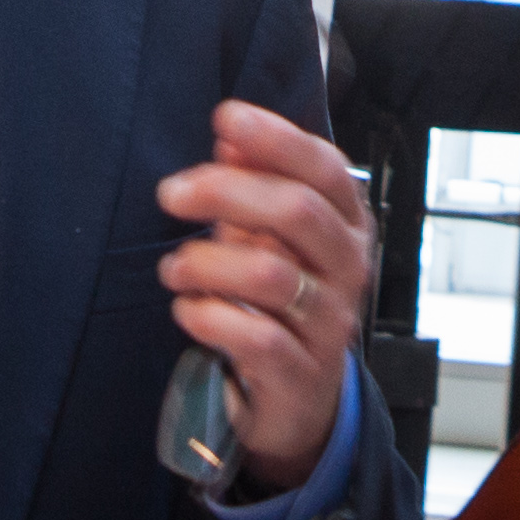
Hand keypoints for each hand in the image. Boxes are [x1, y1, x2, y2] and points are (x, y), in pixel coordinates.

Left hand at [155, 99, 375, 489]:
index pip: (326, 169)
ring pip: (273, 275)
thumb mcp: (272, 241)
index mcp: (347, 226)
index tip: (225, 117)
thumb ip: (256, 189)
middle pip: (298, 211)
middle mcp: (348, 269)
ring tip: (173, 268)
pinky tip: (186, 310)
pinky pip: (258, 339)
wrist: (297, 401)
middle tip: (171, 194)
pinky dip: (212, 318)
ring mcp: (329, 323)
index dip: (277, 139)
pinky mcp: (302, 373)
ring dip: (208, 262)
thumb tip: (229, 137)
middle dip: (227, 192)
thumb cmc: (279, 306)